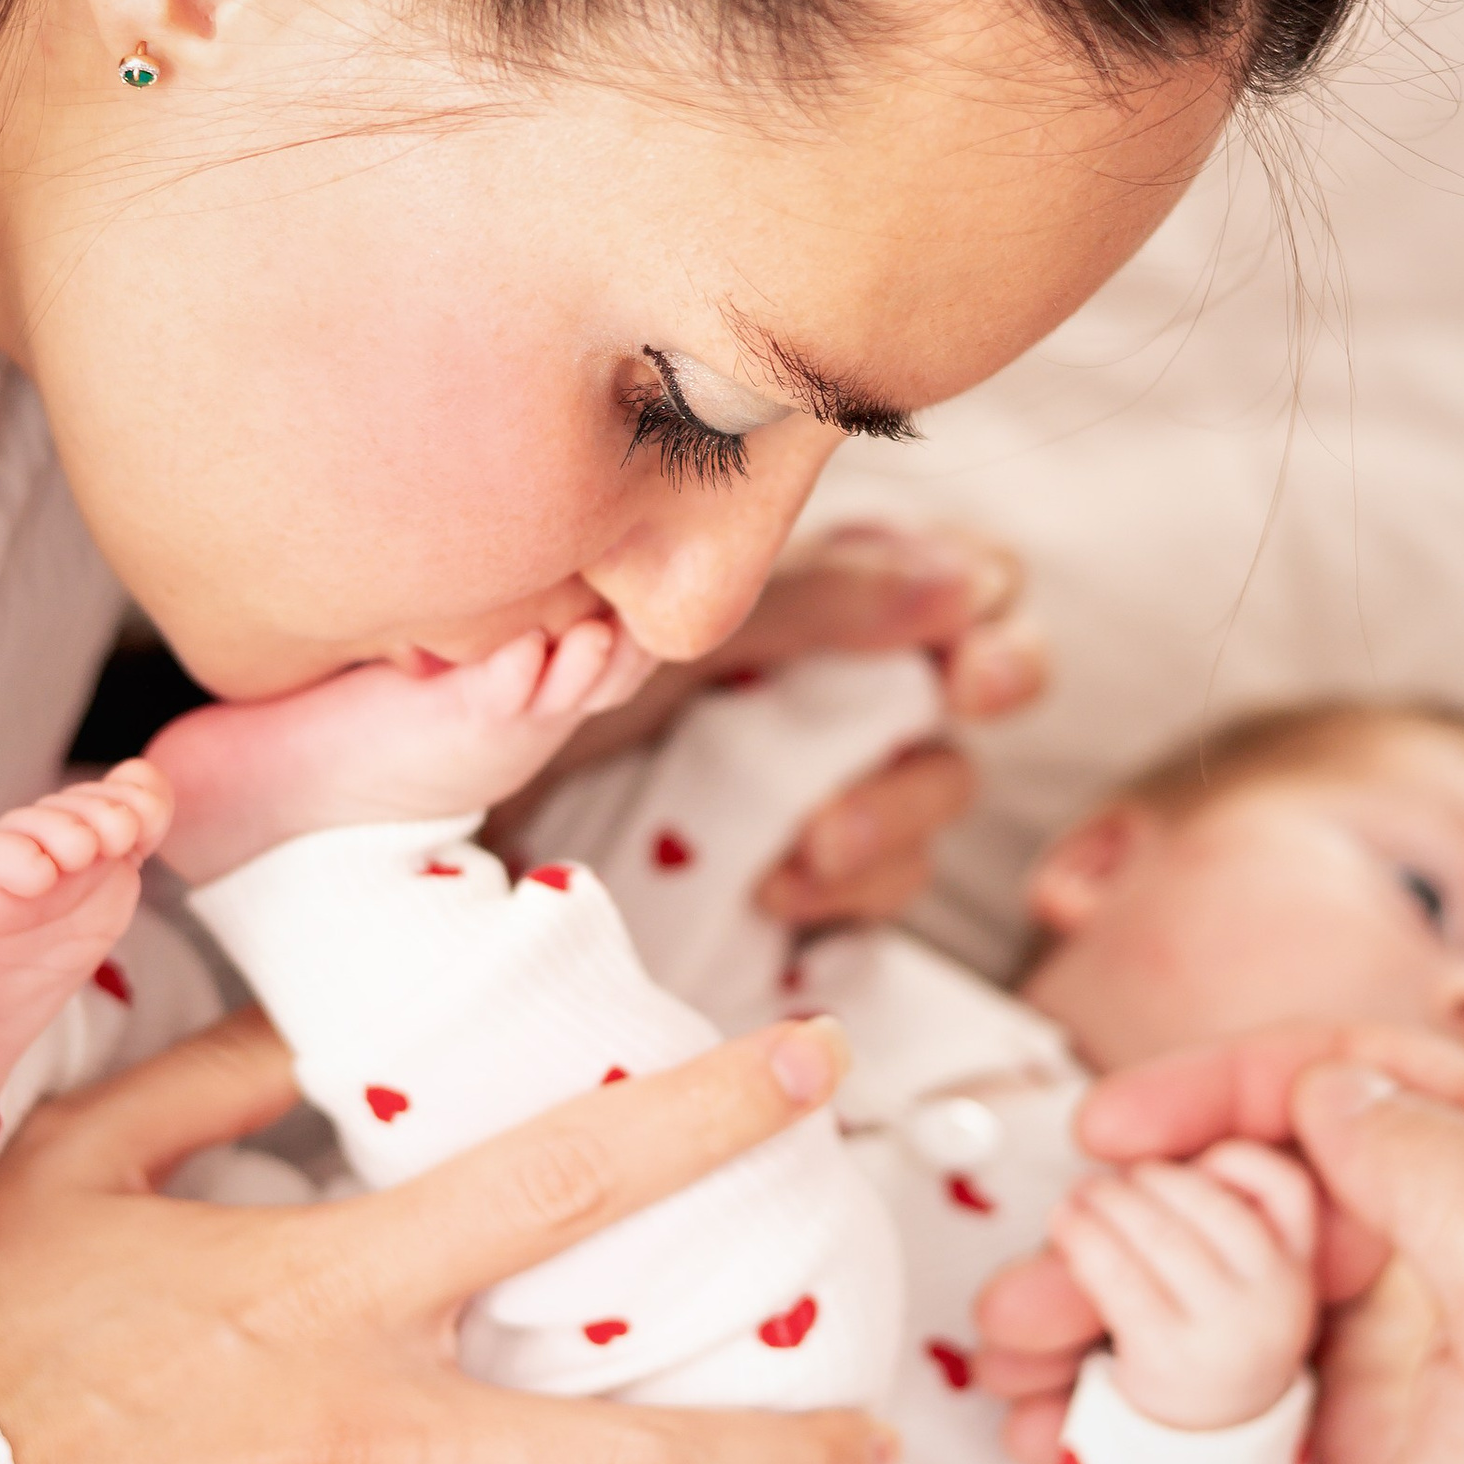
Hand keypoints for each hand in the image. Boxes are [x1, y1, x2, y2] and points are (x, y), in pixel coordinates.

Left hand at [500, 522, 1049, 927]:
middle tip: (968, 687)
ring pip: (939, 781)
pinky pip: (882, 885)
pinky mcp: (813, 875)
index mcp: (823, 589)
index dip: (987, 594)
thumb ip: (819, 602)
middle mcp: (845, 676)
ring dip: (897, 806)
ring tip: (816, 837)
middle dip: (998, 672)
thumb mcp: (690, 631)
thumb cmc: (564, 688)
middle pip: (986, 667)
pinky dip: (845, 893)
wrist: (465, 817)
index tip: (968, 622)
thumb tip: (962, 581)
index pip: (957, 570)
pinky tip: (774, 892)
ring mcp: (838, 774)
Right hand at [974, 1021, 1385, 1463]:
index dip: (1224, 1086)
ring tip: (1013, 1351)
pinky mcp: (1342, 1452)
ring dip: (1109, 1305)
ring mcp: (1397, 1360)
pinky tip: (1056, 1426)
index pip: (1363, 1082)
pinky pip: (1208, 1388)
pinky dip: (1125, 1393)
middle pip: (1268, 1181)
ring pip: (1221, 1283)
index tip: (1109, 1124)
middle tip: (1040, 1270)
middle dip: (1137, 1212)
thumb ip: (1453, 1185)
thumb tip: (1330, 1084)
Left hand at [1047, 1141, 1319, 1431]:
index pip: (1289, 1190)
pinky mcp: (1170, 1355)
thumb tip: (1145, 1167)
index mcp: (1298, 1273)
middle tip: (1108, 1183)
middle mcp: (1275, 1299)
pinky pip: (1120, 1277)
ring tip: (1077, 1200)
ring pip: (1162, 1234)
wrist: (1200, 1458)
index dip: (1237, 1161)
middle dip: (1151, 1179)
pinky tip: (1065, 1228)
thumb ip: (1219, 1226)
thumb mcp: (1242, 1291)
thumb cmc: (1205, 1352)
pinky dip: (1085, 1240)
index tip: (1193, 1160)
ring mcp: (1227, 1329)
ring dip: (1108, 1202)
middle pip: (1212, 1204)